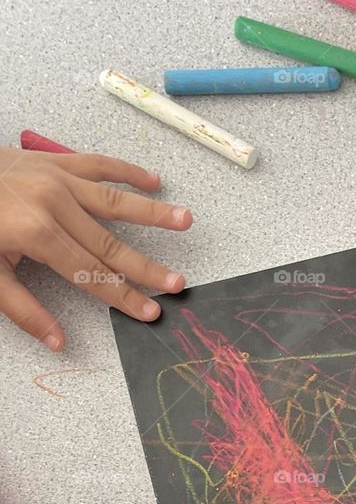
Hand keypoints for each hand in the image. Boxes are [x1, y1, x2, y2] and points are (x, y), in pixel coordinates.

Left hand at [0, 146, 192, 350]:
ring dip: (153, 213)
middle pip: (110, 243)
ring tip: (185, 220)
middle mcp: (53, 203)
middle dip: (147, 267)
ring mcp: (55, 178)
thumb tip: (57, 341)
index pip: (91, 275)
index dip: (123, 297)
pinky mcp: (53, 162)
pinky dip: (126, 171)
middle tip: (178, 283)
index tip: (150, 311)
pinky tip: (153, 180)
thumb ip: (23, 309)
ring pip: (114, 200)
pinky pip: (97, 165)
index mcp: (37, 233)